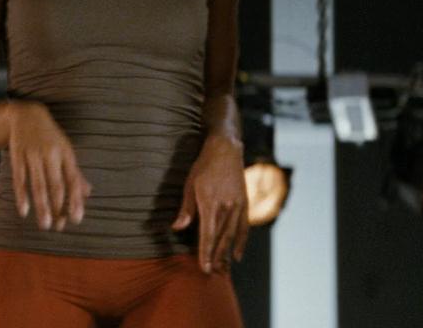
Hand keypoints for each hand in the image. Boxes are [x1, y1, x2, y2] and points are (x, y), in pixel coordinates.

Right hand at [6, 101, 89, 230]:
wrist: (26, 114)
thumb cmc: (50, 137)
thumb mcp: (66, 150)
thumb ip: (75, 173)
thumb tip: (88, 193)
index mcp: (66, 154)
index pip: (73, 181)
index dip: (75, 200)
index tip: (76, 219)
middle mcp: (51, 154)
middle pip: (56, 185)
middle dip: (58, 208)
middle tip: (58, 227)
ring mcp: (33, 155)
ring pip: (38, 184)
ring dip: (42, 206)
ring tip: (44, 225)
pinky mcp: (18, 155)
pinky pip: (20, 179)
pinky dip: (22, 195)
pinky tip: (24, 211)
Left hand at [172, 134, 247, 273]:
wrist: (226, 150)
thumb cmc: (204, 166)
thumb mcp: (190, 184)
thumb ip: (186, 209)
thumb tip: (178, 228)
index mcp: (210, 203)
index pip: (207, 234)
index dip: (205, 252)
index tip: (203, 267)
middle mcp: (226, 206)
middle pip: (221, 238)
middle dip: (216, 257)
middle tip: (211, 273)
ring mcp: (238, 205)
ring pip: (233, 235)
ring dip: (227, 253)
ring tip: (223, 268)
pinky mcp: (245, 203)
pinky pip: (244, 227)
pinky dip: (241, 242)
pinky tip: (237, 254)